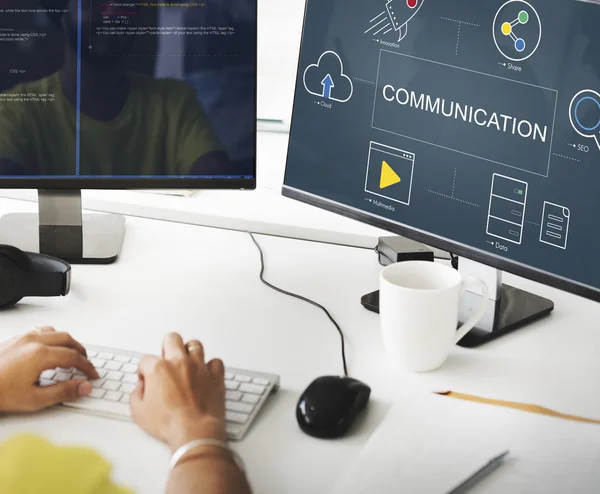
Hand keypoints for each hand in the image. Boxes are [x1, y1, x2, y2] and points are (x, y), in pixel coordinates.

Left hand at [0, 327, 97, 412]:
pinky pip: (41, 330)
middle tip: (86, 364)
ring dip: (68, 342)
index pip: (74, 357)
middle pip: (68, 340)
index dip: (87, 367)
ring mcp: (23, 337)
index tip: (91, 375)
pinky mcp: (14, 339)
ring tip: (72, 353)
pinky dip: (53, 337)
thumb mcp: (34, 399)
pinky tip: (50, 347)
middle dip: (81, 352)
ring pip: (55, 332)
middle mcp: (33, 341)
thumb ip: (63, 392)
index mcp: (40, 355)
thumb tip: (84, 387)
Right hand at [131, 333, 225, 451]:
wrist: (194, 431)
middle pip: (172, 339)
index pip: (146, 359)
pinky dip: (211, 366)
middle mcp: (179, 362)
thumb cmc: (169, 423)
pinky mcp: (215, 375)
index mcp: (159, 369)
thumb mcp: (139, 412)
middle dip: (167, 346)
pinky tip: (206, 373)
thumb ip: (136, 394)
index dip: (143, 369)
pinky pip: (215, 362)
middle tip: (166, 359)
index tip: (146, 378)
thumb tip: (140, 388)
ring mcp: (199, 367)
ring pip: (195, 345)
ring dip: (189, 352)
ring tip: (186, 362)